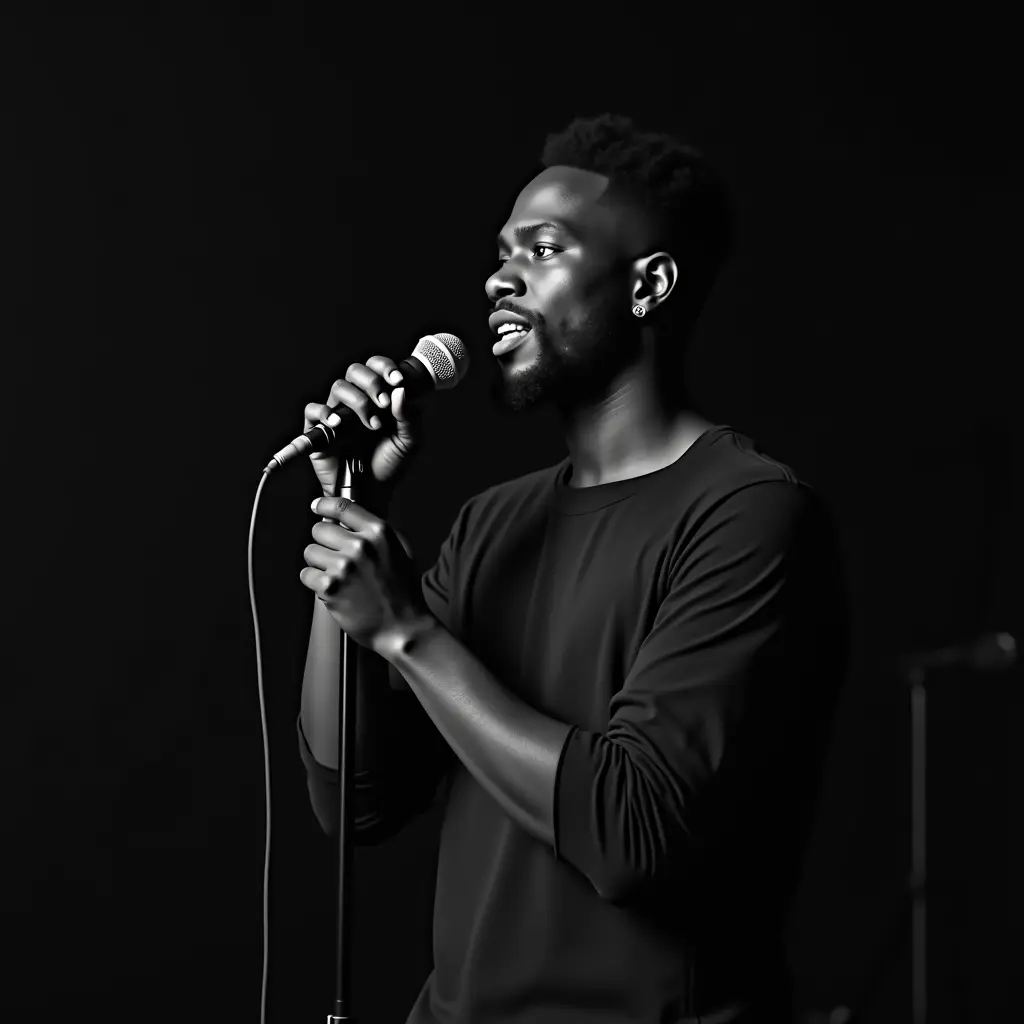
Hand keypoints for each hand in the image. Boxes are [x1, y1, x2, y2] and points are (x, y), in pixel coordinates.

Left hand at [301, 495, 434, 655]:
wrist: (403, 627)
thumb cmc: (402, 591)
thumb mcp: (400, 550)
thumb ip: (376, 532)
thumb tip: (348, 518)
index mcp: (379, 533)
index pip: (342, 506)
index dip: (324, 505)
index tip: (317, 507)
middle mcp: (361, 546)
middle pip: (319, 529)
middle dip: (324, 542)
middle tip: (335, 556)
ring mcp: (344, 567)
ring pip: (310, 551)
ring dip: (318, 563)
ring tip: (336, 575)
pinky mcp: (330, 588)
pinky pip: (306, 574)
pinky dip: (315, 582)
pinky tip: (332, 588)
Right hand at [303, 356, 431, 498]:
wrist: (373, 493)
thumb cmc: (390, 466)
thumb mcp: (408, 442)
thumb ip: (408, 416)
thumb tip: (400, 390)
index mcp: (378, 397)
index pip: (376, 367)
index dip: (384, 367)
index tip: (397, 380)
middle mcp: (356, 401)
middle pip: (355, 371)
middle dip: (371, 382)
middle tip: (384, 403)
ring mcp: (337, 413)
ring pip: (338, 387)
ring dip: (357, 400)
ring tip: (372, 424)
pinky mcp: (319, 430)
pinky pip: (313, 410)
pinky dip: (324, 412)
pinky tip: (340, 424)